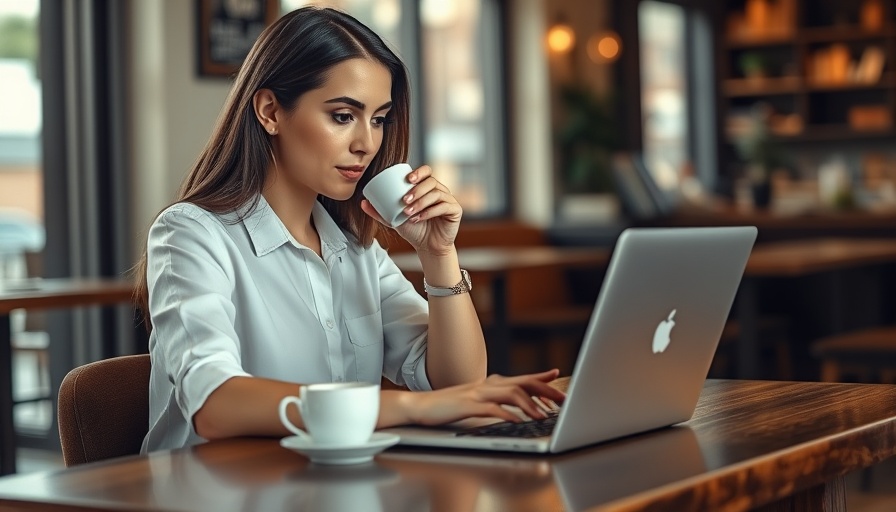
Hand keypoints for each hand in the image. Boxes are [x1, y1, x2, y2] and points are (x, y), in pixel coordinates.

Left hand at [361, 165, 460, 255]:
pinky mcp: (455, 211)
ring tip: (408, 213)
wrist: (428, 247)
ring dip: (421, 202)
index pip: (427, 171)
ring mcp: (449, 200)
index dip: (419, 172)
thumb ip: (379, 212)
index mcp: (427, 188)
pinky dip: (430, 212)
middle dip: (417, 190)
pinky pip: (444, 206)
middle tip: (404, 200)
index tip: (407, 180)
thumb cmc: (414, 230)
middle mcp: (440, 191)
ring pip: (437, 193)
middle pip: (431, 182)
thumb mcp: (393, 220)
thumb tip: (362, 202)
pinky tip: (419, 218)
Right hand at [403, 369, 565, 425]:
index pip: (520, 378)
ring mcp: (477, 394)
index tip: (556, 375)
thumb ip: (492, 403)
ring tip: (544, 415)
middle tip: (562, 399)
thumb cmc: (447, 407)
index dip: (539, 377)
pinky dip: (508, 414)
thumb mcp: (474, 403)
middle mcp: (486, 385)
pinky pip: (492, 408)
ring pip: (511, 393)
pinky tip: (518, 421)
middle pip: (522, 383)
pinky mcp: (468, 405)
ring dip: (530, 404)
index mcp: (489, 384)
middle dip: (545, 390)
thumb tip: (511, 410)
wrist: (420, 406)